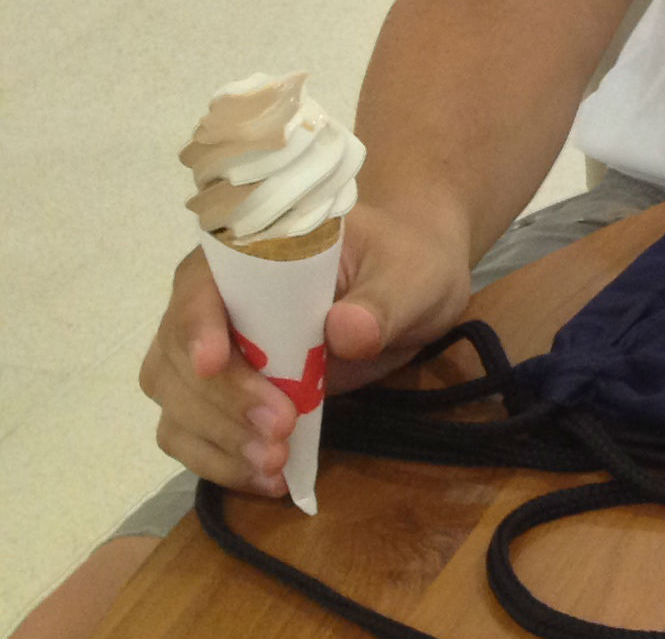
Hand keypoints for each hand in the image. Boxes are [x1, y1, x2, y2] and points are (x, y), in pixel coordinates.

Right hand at [139, 204, 472, 493]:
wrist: (411, 288)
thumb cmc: (405, 264)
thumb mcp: (410, 275)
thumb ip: (382, 302)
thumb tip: (347, 330)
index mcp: (246, 257)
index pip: (198, 289)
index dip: (196, 327)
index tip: (212, 365)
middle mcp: (211, 305)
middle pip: (180, 361)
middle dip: (223, 403)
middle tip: (281, 430)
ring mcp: (213, 357)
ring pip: (179, 407)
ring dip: (220, 441)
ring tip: (276, 464)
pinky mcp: (227, 400)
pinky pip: (198, 438)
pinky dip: (224, 463)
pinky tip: (269, 480)